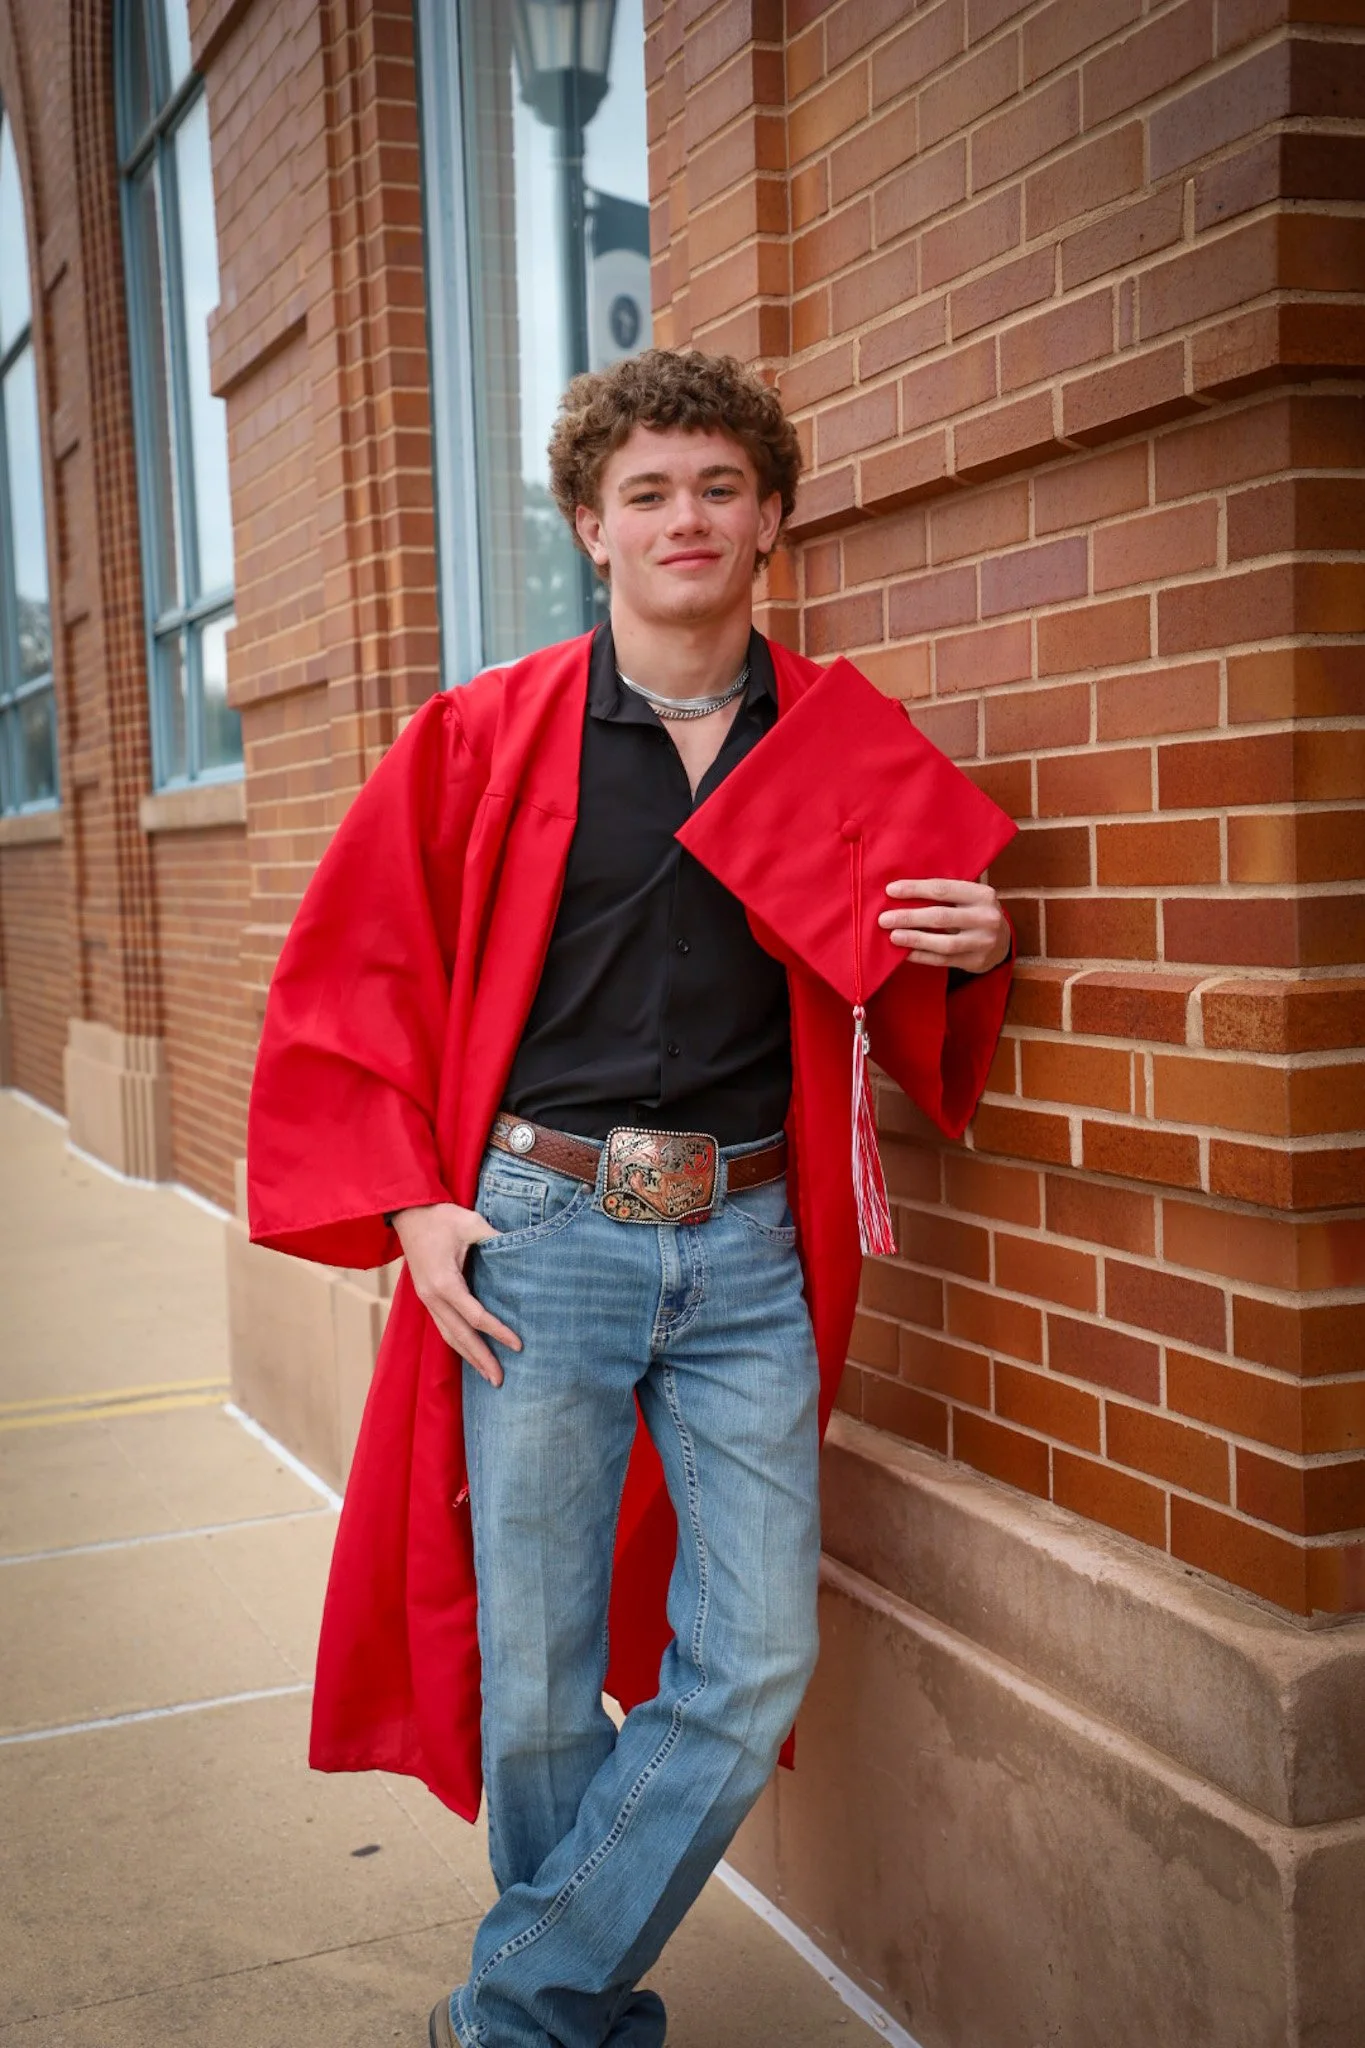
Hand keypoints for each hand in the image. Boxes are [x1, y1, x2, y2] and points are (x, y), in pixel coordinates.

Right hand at [391, 1202, 520, 1385]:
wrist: (408, 1212)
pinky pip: (443, 1326)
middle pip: (459, 1336)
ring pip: (448, 1336)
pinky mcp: (426, 1296)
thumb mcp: (472, 1223)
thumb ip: (498, 1239)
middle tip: (500, 1381)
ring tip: (488, 1375)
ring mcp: (426, 1299)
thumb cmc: (441, 1217)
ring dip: (468, 1357)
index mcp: (444, 1282)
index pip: (476, 1316)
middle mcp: (433, 1297)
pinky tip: (470, 1352)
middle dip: (481, 1359)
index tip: (518, 1345)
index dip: (498, 1332)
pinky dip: (458, 1343)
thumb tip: (527, 1250)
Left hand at [879, 876, 1010, 972]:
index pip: (943, 889)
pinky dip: (922, 956)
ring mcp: (983, 942)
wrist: (1002, 941)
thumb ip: (945, 892)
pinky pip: (943, 960)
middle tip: (884, 919)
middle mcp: (986, 917)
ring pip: (943, 942)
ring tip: (893, 936)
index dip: (915, 889)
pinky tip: (905, 953)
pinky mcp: (976, 961)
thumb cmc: (975, 912)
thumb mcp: (969, 896)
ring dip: (914, 939)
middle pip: (940, 917)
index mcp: (982, 894)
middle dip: (909, 917)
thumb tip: (901, 890)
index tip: (891, 890)